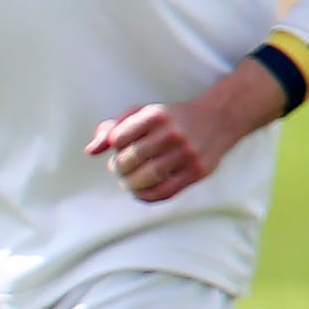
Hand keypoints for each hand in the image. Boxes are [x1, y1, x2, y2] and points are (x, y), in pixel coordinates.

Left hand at [88, 64, 280, 203]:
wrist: (217, 119)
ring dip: (130, 184)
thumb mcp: (142, 113)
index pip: (119, 138)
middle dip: (120, 168)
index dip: (114, 146)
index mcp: (156, 115)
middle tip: (120, 169)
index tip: (119, 148)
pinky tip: (140, 192)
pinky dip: (146, 196)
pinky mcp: (197, 171)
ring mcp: (187, 154)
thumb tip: (90, 151)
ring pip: (147, 178)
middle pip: (131, 160)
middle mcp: (172, 133)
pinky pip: (165, 192)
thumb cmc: (171, 118)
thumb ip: (113, 128)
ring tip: (128, 181)